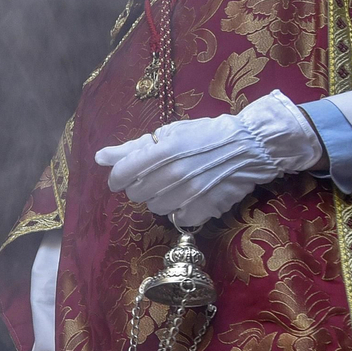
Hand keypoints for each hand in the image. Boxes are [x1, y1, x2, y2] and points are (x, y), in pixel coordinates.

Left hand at [96, 89, 323, 227]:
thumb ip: (133, 148)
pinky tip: (191, 195)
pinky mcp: (202, 209)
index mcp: (162, 152)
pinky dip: (181, 209)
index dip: (118, 178)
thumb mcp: (171, 133)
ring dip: (160, 197)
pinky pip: (177, 217)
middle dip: (141, 185)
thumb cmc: (208, 135)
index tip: (123, 177)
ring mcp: (188, 194)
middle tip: (157, 176)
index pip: (122, 175)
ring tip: (176, 184)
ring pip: (154, 207)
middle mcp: (173, 174)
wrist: (252, 146)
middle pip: (136, 193)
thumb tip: (100, 157)